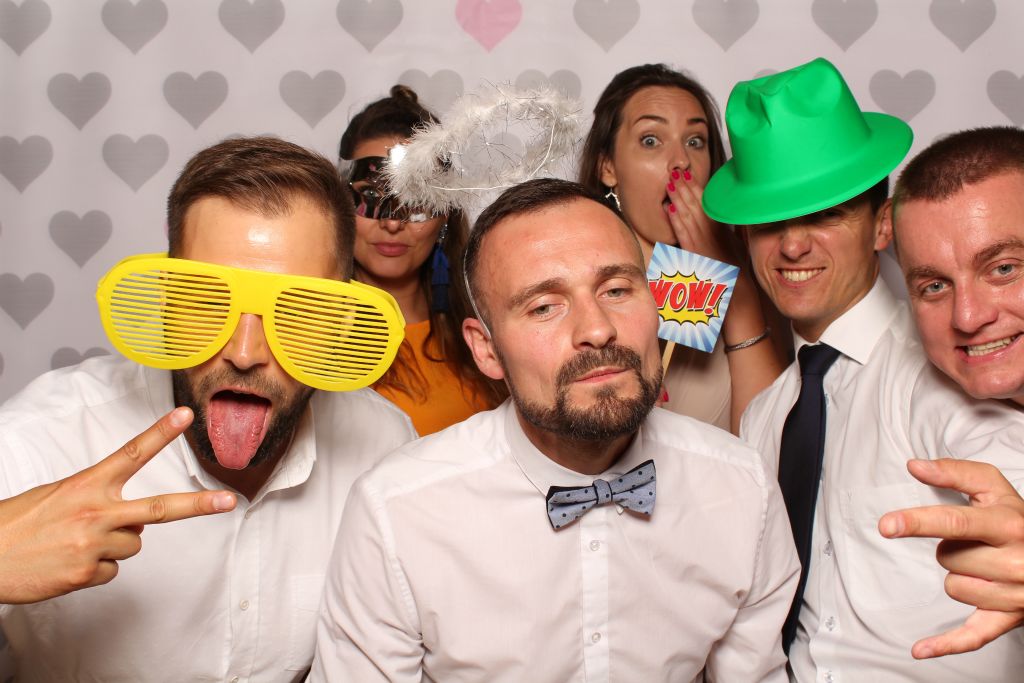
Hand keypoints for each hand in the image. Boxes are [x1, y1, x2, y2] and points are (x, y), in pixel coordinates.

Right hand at [0, 407, 236, 603]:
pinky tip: (69, 563)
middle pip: (160, 508)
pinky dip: (96, 568)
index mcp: (86, 485)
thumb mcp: (57, 496)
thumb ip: (99, 499)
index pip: (130, 453)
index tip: (185, 415)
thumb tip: (136, 519)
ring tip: (77, 543)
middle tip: (229, 501)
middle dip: (199, 505)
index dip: (160, 432)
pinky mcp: (86, 572)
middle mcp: (95, 512)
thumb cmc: (18, 524)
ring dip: (115, 544)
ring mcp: (93, 544)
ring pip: (135, 543)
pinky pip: (112, 569)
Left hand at [664, 169, 735, 263]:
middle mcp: (711, 231)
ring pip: (687, 215)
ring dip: (677, 198)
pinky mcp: (694, 253)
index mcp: (721, 225)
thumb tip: (715, 212)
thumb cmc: (736, 262)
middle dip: (684, 187)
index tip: (687, 174)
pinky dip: (675, 220)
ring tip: (669, 184)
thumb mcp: (732, 238)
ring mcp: (701, 242)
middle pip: (695, 204)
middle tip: (674, 173)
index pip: (706, 201)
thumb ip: (721, 224)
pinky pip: (682, 234)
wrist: (737, 285)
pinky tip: (669, 209)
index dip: (695, 187)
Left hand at [878, 459, 1023, 657]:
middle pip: (949, 557)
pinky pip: (973, 636)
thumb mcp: (994, 489)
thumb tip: (915, 466)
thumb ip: (954, 474)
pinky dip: (946, 644)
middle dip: (952, 548)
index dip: (916, 522)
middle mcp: (1015, 560)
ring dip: (959, 575)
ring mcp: (1014, 593)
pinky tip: (919, 649)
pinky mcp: (1009, 618)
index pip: (953, 522)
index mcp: (1008, 523)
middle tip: (975, 542)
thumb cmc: (1018, 519)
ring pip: (954, 587)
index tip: (886, 526)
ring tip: (984, 564)